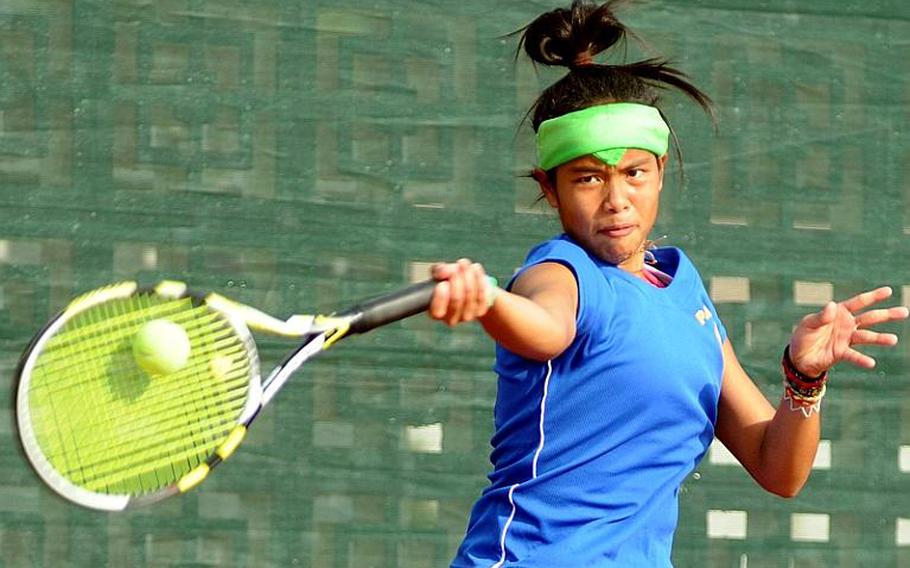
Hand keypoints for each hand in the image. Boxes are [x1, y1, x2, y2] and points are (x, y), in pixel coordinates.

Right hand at [428, 259, 491, 326]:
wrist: (469, 284)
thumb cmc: (450, 280)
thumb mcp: (440, 273)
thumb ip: (438, 271)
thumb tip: (443, 272)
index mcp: (436, 312)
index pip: (437, 312)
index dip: (440, 298)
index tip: (443, 283)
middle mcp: (451, 318)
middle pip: (456, 300)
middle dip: (456, 280)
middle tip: (455, 268)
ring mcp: (467, 316)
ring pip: (470, 294)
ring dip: (467, 275)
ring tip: (464, 263)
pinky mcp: (480, 311)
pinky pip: (482, 294)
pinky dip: (479, 278)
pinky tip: (475, 268)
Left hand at [789, 286, 908, 376]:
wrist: (799, 356)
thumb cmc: (804, 335)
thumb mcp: (808, 323)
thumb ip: (821, 316)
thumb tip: (832, 305)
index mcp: (839, 313)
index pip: (858, 302)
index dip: (873, 296)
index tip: (889, 291)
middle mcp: (847, 325)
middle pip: (870, 318)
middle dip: (886, 314)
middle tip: (905, 311)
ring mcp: (846, 339)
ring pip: (866, 336)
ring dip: (879, 338)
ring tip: (893, 339)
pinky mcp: (842, 353)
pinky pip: (853, 356)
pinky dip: (862, 359)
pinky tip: (871, 363)